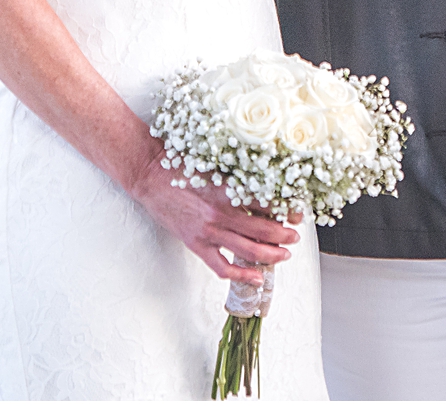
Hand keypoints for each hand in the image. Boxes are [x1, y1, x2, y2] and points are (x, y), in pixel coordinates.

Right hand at [129, 147, 300, 284]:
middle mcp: (221, 213)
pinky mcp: (196, 244)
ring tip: (284, 254)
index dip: (285, 211)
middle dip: (284, 235)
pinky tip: (256, 277)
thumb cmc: (181, 167)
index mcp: (228, 190)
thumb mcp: (215, 168)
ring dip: (271, 254)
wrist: (150, 176)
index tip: (295, 213)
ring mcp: (208, 231)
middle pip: (263, 230)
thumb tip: (263, 190)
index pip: (267, 204)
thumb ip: (238, 181)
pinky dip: (241, 275)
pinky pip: (222, 267)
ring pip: (248, 250)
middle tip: (295, 236)